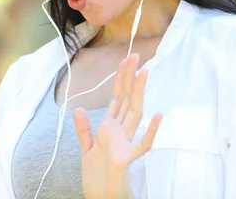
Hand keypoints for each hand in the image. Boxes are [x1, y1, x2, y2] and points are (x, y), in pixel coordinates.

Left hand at [74, 53, 161, 198]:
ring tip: (144, 73)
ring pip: (134, 115)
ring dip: (138, 94)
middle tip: (135, 56)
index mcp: (110, 130)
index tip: (124, 61)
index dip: (120, 80)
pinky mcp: (125, 160)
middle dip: (129, 78)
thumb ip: (84, 130)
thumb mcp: (86, 151)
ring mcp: (124, 145)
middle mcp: (119, 134)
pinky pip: (140, 146)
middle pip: (126, 101)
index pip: (117, 99)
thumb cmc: (97, 179)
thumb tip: (79, 108)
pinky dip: (149, 132)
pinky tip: (157, 116)